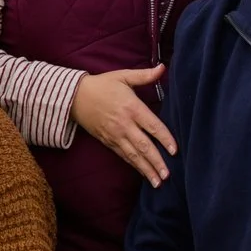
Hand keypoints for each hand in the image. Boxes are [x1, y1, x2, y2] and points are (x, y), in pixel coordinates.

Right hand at [70, 66, 174, 186]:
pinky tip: (143, 174)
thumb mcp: (123, 76)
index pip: (152, 126)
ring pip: (134, 155)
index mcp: (131, 107)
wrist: (75, 97)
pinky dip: (134, 166)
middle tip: (168, 174)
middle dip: (157, 161)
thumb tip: (163, 68)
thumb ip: (144, 75)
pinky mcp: (108, 142)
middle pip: (144, 145)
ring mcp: (115, 135)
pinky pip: (124, 156)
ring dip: (146, 169)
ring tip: (158, 182)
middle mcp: (124, 124)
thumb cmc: (102, 85)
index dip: (164, 138)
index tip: (175, 151)